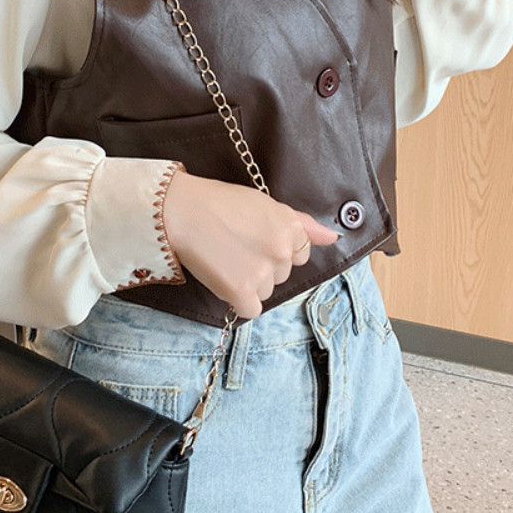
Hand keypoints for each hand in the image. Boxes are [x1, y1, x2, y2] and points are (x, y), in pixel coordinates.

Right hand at [164, 171, 340, 318]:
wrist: (180, 212)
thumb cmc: (217, 203)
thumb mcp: (264, 204)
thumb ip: (302, 224)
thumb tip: (333, 238)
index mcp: (290, 226)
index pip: (301, 254)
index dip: (277, 250)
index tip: (255, 242)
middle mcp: (282, 251)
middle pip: (282, 275)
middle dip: (263, 267)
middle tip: (234, 247)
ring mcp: (263, 272)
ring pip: (266, 292)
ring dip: (249, 284)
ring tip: (225, 260)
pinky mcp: (242, 291)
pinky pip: (250, 309)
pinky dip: (237, 300)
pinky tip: (222, 278)